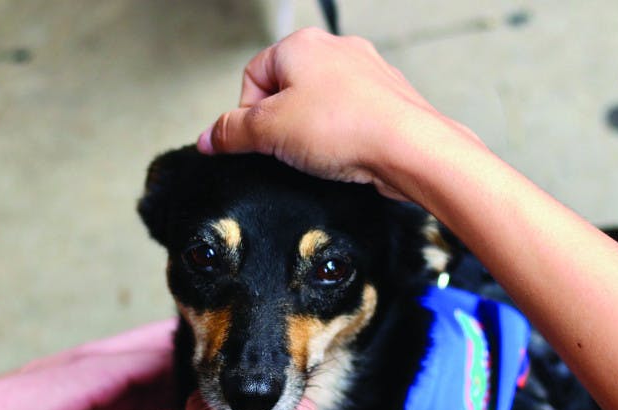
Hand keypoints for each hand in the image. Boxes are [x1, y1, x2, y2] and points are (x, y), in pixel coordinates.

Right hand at [197, 27, 481, 199]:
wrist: (409, 148)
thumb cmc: (346, 128)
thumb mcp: (270, 131)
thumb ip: (232, 132)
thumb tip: (208, 137)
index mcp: (301, 45)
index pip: (252, 77)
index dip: (248, 115)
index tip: (258, 141)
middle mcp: (335, 49)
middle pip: (285, 90)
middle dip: (281, 125)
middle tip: (287, 151)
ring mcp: (365, 73)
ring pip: (318, 106)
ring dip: (311, 133)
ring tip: (320, 155)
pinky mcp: (385, 100)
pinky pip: (348, 119)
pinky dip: (341, 139)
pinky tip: (345, 157)